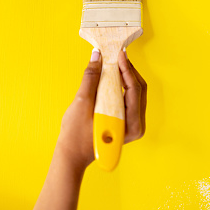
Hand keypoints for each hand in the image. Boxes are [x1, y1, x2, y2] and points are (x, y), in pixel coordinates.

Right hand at [57, 48, 146, 172]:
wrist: (71, 155)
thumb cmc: (75, 135)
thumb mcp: (81, 102)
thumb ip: (91, 77)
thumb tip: (97, 56)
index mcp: (130, 125)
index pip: (134, 90)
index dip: (127, 69)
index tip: (120, 54)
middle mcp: (137, 126)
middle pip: (138, 90)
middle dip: (128, 70)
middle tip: (118, 56)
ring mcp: (134, 125)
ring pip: (136, 93)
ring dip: (127, 76)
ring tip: (116, 62)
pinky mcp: (128, 122)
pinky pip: (130, 98)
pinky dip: (124, 85)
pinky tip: (115, 76)